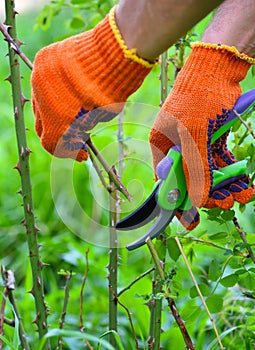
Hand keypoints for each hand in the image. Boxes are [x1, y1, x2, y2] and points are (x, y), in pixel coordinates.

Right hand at [31, 6, 153, 160]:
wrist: (112, 56)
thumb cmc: (112, 90)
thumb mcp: (100, 118)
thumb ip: (83, 127)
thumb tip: (79, 130)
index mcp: (57, 121)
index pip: (51, 144)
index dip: (66, 153)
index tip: (81, 154)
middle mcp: (42, 101)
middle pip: (43, 125)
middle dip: (59, 133)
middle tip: (76, 135)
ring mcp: (39, 79)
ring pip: (40, 103)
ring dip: (54, 111)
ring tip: (74, 109)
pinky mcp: (43, 61)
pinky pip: (43, 80)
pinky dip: (54, 89)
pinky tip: (69, 88)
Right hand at [150, 42, 253, 227]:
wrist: (218, 69)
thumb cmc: (198, 99)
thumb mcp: (194, 138)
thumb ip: (194, 170)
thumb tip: (195, 201)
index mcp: (162, 146)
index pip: (168, 181)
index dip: (179, 202)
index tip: (191, 220)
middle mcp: (176, 146)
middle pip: (191, 179)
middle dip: (209, 193)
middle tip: (226, 203)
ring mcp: (194, 142)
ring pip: (208, 172)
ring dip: (224, 184)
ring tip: (241, 194)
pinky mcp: (210, 138)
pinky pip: (219, 161)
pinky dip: (230, 171)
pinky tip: (242, 181)